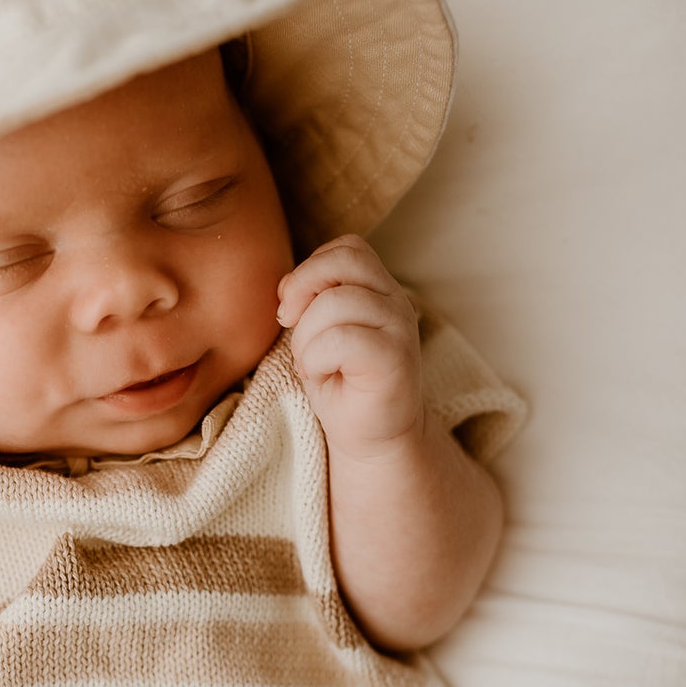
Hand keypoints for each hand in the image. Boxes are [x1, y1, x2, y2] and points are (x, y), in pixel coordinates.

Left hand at [276, 235, 422, 461]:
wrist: (372, 439)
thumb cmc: (340, 385)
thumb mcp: (317, 333)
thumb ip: (310, 300)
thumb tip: (285, 287)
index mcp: (379, 290)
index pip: (348, 248)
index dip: (311, 268)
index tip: (292, 308)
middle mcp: (395, 302)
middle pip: (343, 263)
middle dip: (303, 289)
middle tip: (290, 326)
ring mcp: (400, 329)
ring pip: (335, 303)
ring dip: (305, 337)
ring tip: (310, 363)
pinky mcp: (394, 359)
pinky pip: (340, 339)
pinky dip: (315, 359)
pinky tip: (321, 376)